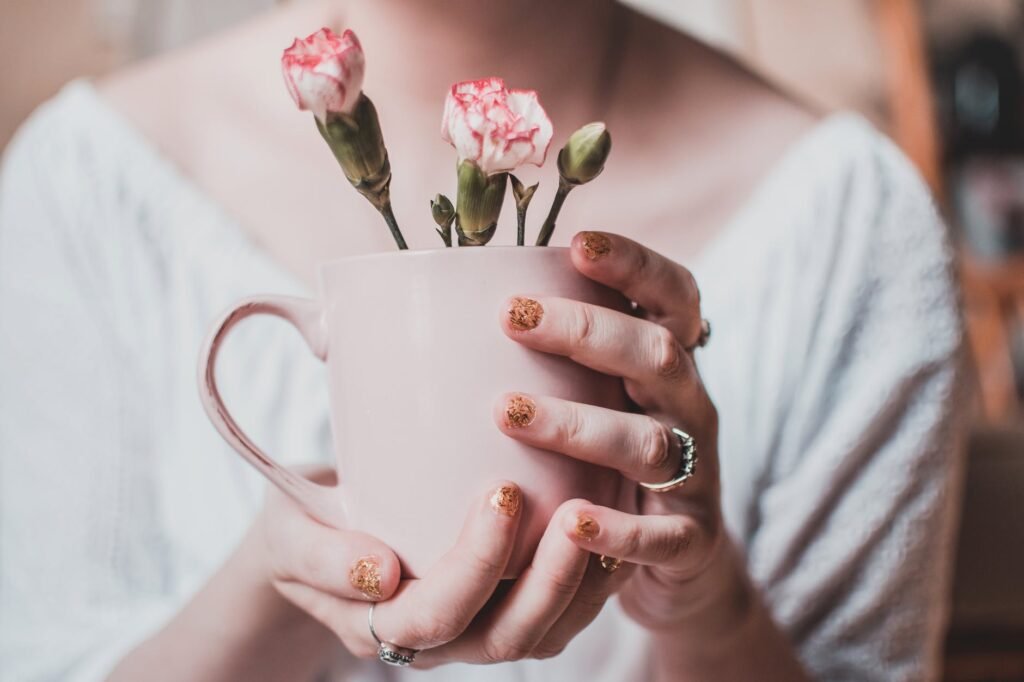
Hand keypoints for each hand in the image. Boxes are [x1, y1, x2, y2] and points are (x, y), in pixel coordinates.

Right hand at [258, 468, 627, 667]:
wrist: (315, 542)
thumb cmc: (301, 528)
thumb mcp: (290, 535)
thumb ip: (321, 556)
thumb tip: (376, 574)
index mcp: (380, 626)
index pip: (437, 615)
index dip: (476, 564)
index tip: (503, 491)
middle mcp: (435, 642)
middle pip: (504, 637)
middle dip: (546, 578)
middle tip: (573, 509)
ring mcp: (473, 630)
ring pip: (542, 635)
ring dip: (578, 582)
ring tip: (602, 515)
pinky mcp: (502, 607)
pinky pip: (558, 614)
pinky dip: (590, 578)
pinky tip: (608, 524)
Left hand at [497, 231, 732, 631]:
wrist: (675, 558)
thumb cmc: (604, 461)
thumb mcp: (591, 399)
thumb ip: (537, 360)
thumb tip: (400, 321)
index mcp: (667, 365)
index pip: (673, 297)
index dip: (635, 265)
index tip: (576, 244)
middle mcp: (689, 408)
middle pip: (657, 355)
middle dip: (587, 330)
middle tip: (511, 317)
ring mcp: (697, 474)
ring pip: (649, 442)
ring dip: (577, 423)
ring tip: (507, 412)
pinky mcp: (692, 540)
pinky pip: (660, 536)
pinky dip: (616, 528)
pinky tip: (568, 519)